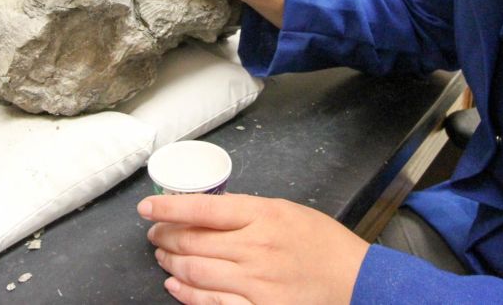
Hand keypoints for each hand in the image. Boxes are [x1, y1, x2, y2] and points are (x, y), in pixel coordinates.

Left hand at [138, 193, 368, 304]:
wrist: (355, 282)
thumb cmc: (323, 244)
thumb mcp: (286, 212)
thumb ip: (248, 211)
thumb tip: (208, 213)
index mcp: (264, 215)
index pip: (204, 208)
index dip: (169, 207)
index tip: (147, 207)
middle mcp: (255, 247)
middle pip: (193, 240)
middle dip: (165, 236)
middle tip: (154, 233)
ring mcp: (255, 282)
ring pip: (195, 271)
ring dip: (171, 263)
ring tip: (163, 257)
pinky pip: (211, 303)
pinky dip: (187, 294)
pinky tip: (176, 286)